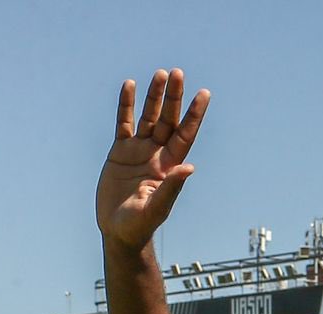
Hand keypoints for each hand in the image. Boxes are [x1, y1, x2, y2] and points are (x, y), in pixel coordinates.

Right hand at [97, 69, 208, 249]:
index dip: (194, 114)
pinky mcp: (119, 152)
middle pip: (169, 120)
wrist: (118, 231)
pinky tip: (130, 85)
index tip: (204, 93)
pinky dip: (126, 105)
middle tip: (178, 73)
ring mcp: (139, 151)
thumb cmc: (141, 225)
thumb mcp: (157, 207)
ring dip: (154, 96)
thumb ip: (172, 187)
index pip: (186, 134)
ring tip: (160, 74)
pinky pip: (123, 123)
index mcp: (171, 166)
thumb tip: (189, 167)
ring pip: (148, 117)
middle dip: (174, 97)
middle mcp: (158, 154)